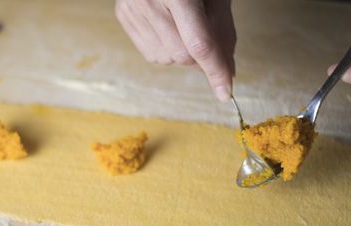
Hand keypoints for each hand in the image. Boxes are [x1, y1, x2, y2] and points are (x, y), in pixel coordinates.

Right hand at [115, 0, 235, 101]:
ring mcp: (132, 9)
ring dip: (183, 52)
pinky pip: (151, 53)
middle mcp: (149, 1)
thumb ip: (223, 29)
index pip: (199, 44)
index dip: (216, 70)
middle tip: (211, 41)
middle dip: (202, 57)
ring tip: (186, 25)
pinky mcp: (123, 14)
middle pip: (183, 56)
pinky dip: (166, 48)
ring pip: (166, 59)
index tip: (225, 91)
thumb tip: (227, 68)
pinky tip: (169, 27)